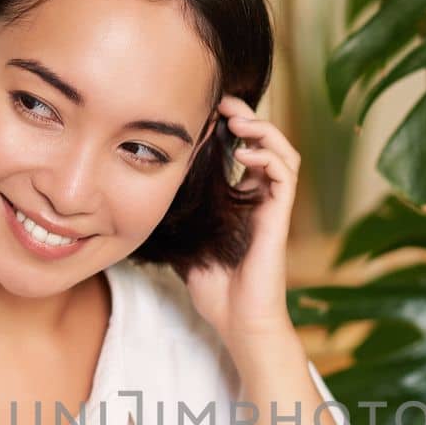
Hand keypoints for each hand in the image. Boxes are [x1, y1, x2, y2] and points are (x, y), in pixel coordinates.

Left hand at [185, 95, 300, 351]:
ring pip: (284, 153)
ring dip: (264, 130)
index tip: (207, 112)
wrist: (238, 322)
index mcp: (244, 202)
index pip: (246, 152)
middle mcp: (262, 200)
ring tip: (238, 120)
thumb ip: (175, 220)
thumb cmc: (216, 290)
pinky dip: (268, 157)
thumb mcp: (184, 244)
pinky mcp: (279, 218)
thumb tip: (140, 201)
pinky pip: (285, 176)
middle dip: (249, 117)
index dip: (232, 128)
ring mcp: (273, 208)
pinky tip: (244, 154)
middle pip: (268, 144)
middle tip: (224, 103)